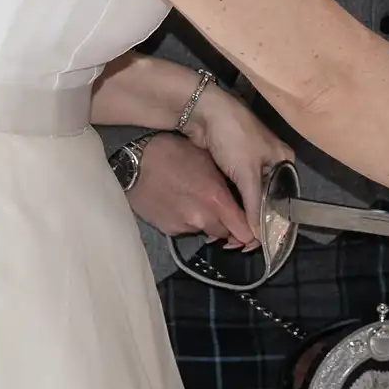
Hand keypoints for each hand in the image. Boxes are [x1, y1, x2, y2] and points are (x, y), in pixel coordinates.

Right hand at [123, 132, 257, 250]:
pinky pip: (186, 229)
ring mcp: (184, 226)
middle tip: (220, 207)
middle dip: (227, 225)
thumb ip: (226, 186)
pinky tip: (178, 203)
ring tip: (195, 201)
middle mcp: (202, 218)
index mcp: (216, 200)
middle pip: (226, 234)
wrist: (134, 163)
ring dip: (206, 222)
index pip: (244, 230)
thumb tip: (240, 198)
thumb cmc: (174, 153)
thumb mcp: (207, 162)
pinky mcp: (168, 230)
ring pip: (205, 231)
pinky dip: (187, 220)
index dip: (251, 233)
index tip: (253, 231)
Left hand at [184, 87, 292, 243]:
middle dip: (255, 221)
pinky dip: (233, 205)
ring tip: (233, 238)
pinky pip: (237, 192)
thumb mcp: (247, 173)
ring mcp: (251, 165)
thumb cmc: (233, 137)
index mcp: (284, 161)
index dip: (273, 222)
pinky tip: (226, 220)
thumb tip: (259, 238)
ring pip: (250, 198)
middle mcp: (271, 164)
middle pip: (266, 200)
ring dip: (242, 215)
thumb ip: (254, 206)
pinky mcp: (232, 166)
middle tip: (242, 245)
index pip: (283, 199)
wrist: (202, 112)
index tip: (260, 245)